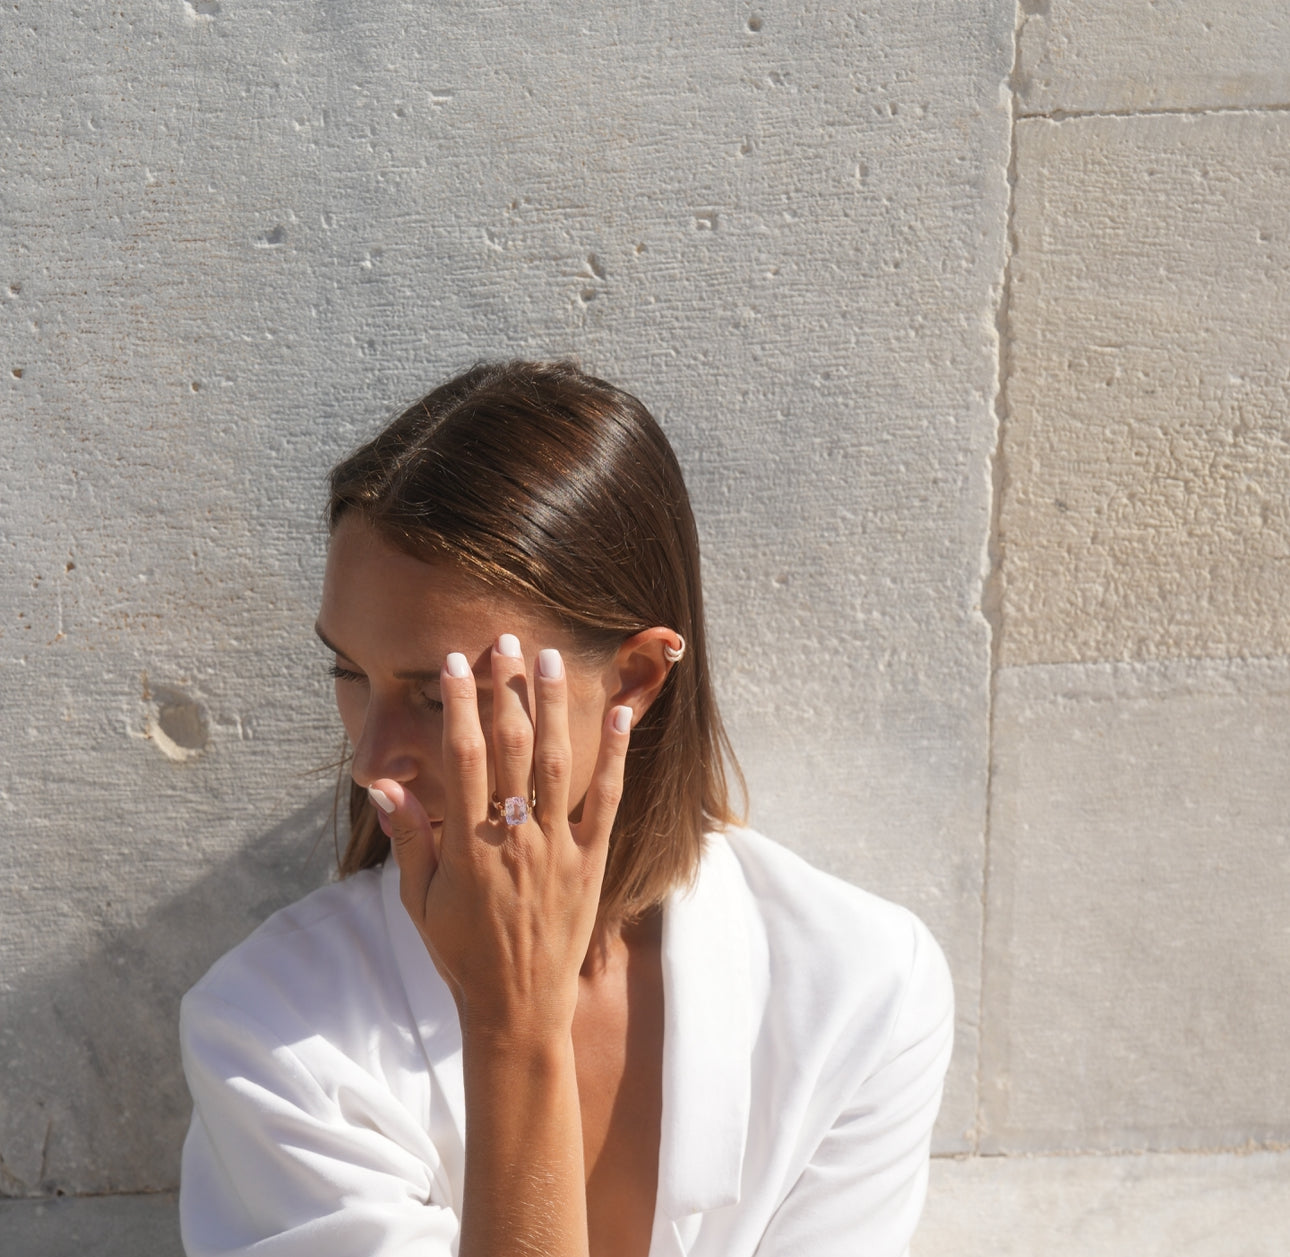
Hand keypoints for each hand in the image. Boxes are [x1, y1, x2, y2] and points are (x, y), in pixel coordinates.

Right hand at [370, 637, 631, 1041]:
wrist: (517, 1008)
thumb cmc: (461, 954)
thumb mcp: (418, 903)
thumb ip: (409, 840)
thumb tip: (385, 786)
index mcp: (469, 845)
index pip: (463, 757)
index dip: (459, 706)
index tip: (456, 663)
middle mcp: (515, 838)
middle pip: (513, 748)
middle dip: (507, 691)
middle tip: (506, 642)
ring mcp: (558, 848)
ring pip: (559, 763)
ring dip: (554, 707)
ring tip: (551, 659)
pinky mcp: (591, 862)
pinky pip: (608, 801)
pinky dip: (615, 757)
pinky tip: (618, 715)